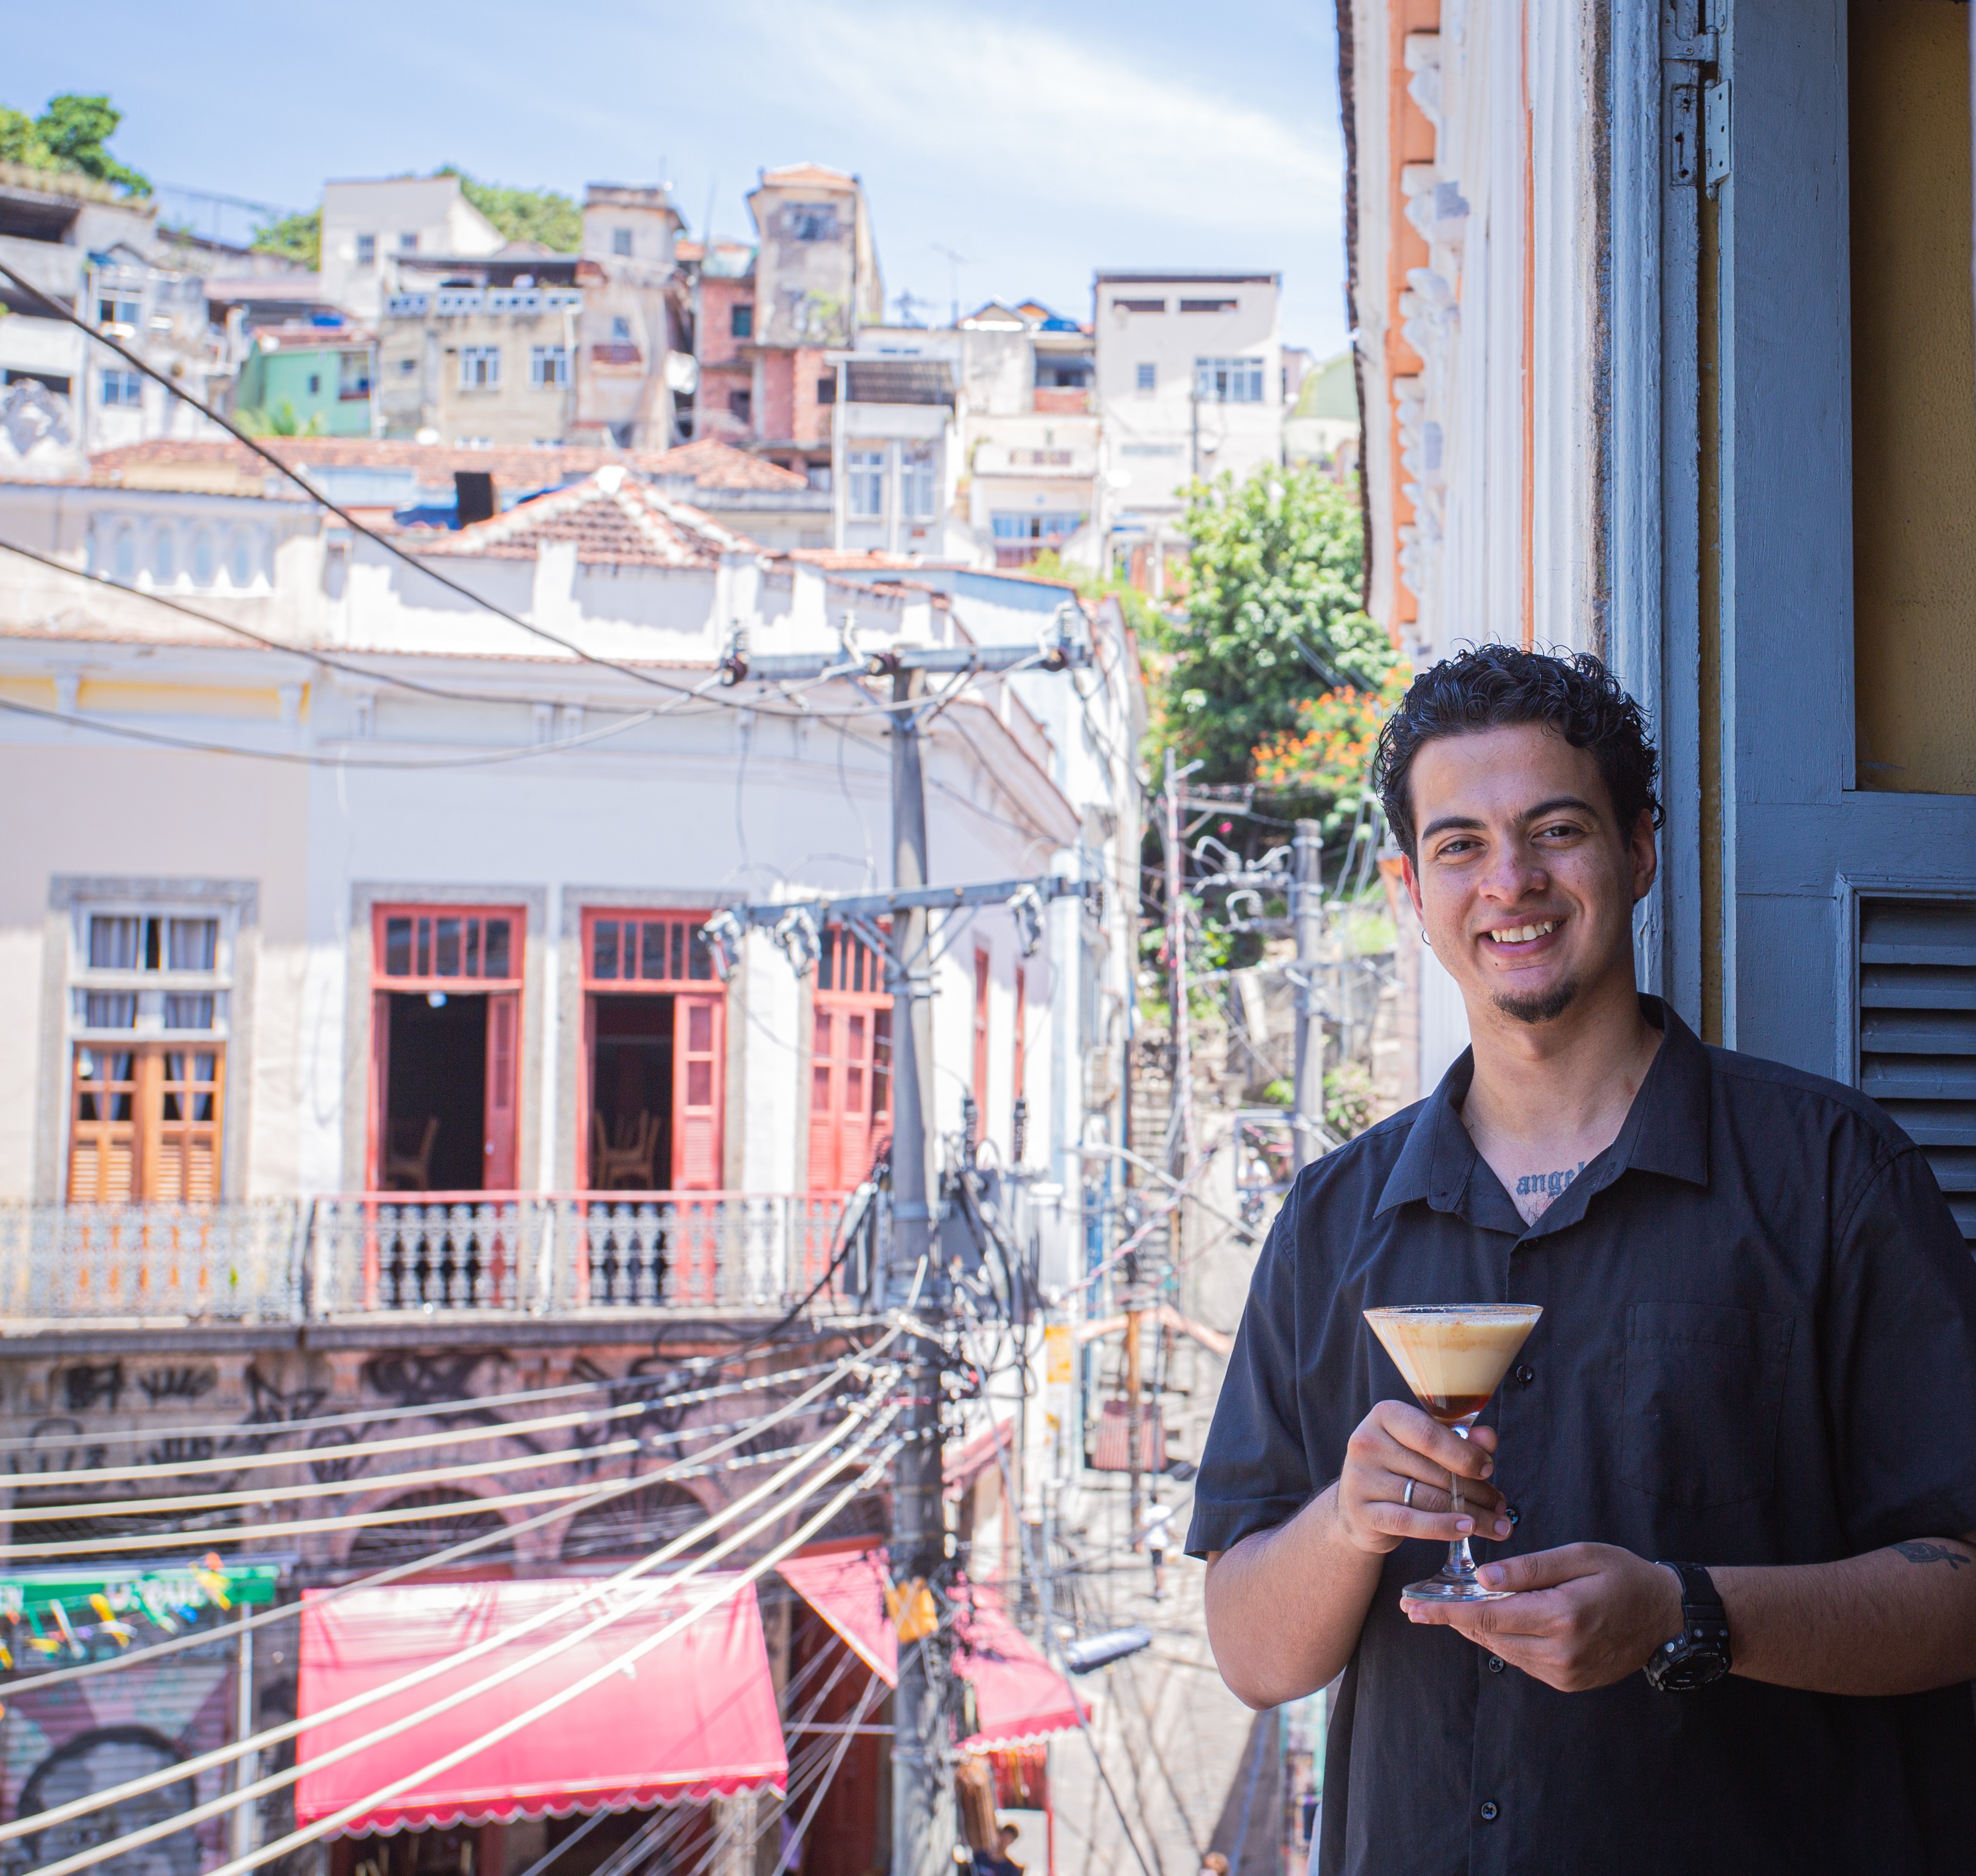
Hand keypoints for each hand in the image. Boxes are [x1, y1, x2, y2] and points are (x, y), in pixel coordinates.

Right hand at [1334, 1399, 1509, 1557]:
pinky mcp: (1362, 1513)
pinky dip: (1442, 1527)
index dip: (1464, 1454)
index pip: (1429, 1434)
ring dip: (1471, 1514)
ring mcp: (1360, 1479)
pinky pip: (1410, 1522)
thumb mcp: (1426, 1446)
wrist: (1357, 1504)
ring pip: (1428, 1499)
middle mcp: (1367, 1442)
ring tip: (1496, 1524)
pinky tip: (1467, 1529)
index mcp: (1385, 1415)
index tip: (1489, 1469)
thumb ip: (1459, 1439)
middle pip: (1434, 1471)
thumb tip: (1489, 1439)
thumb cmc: (1400, 1467)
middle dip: (1476, 1491)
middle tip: (1499, 1505)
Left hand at [1405, 1543, 1683, 1690]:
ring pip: (1502, 1649)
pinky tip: (1487, 1620)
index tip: (1414, 1605)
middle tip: (1414, 1606)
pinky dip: (1501, 1639)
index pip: (1489, 1616)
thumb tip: (1483, 1579)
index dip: (1447, 1611)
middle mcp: (1560, 1652)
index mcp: (1562, 1616)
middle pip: (1489, 1636)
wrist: (1667, 1618)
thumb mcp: (1578, 1557)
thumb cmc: (1623, 1576)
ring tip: (1442, 1609)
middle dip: (1450, 1619)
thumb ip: (1530, 1569)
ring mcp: (1564, 1673)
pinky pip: (1521, 1659)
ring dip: (1473, 1629)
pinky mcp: (1568, 1681)